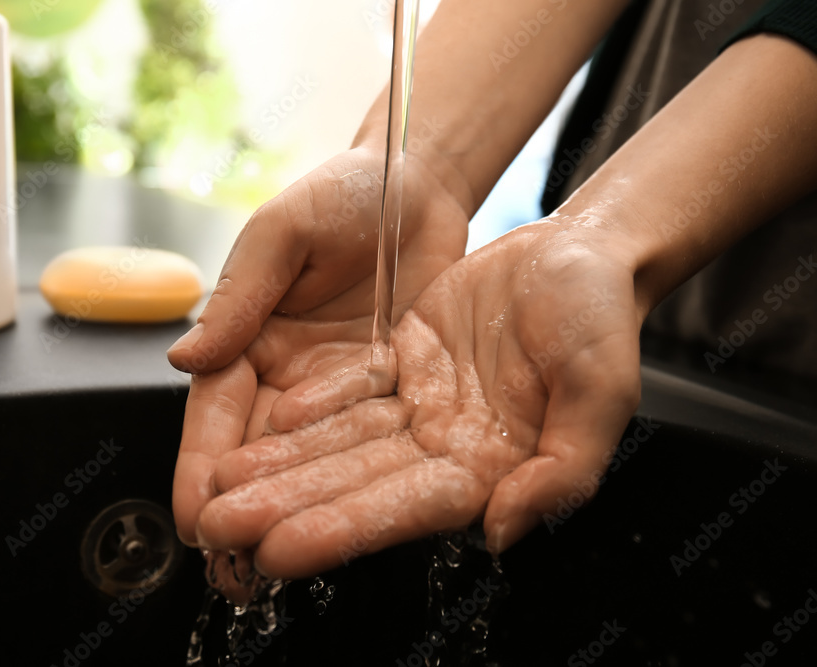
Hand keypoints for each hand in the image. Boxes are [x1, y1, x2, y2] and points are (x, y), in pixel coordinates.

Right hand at [168, 146, 468, 551]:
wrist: (417, 184)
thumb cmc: (340, 192)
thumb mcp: (282, 232)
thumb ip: (241, 293)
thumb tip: (183, 357)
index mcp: (248, 336)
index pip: (218, 411)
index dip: (204, 464)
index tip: (197, 516)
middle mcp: (288, 374)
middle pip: (259, 451)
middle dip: (244, 508)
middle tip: (232, 568)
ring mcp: (340, 389)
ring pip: (312, 461)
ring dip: (297, 511)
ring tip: (279, 567)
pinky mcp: (391, 392)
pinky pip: (372, 444)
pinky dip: (358, 485)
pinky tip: (350, 523)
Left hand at [193, 219, 643, 578]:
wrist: (580, 252)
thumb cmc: (602, 316)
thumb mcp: (602, 389)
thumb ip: (564, 470)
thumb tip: (501, 533)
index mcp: (494, 466)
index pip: (406, 507)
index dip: (342, 530)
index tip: (279, 550)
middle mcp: (448, 445)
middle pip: (356, 482)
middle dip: (287, 507)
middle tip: (220, 530)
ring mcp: (421, 406)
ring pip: (340, 440)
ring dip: (280, 465)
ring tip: (222, 488)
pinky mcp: (402, 364)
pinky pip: (348, 388)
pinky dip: (306, 407)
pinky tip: (261, 425)